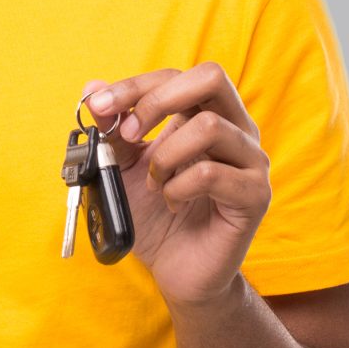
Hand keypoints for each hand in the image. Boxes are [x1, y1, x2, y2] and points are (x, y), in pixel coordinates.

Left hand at [80, 63, 271, 311]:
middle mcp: (236, 130)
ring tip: (155, 184)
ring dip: (165, 157)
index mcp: (208, 114)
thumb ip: (112, 129)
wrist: (177, 271)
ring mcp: (251, 161)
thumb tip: (92, 86)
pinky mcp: (255, 195)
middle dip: (158, 100)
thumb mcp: (122, 167)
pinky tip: (172, 204)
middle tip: (130, 135)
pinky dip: (177, 189)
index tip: (100, 106)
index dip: (135, 86)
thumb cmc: (155, 216)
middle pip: (211, 77)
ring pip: (208, 126)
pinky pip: (211, 174)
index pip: (178, 76)